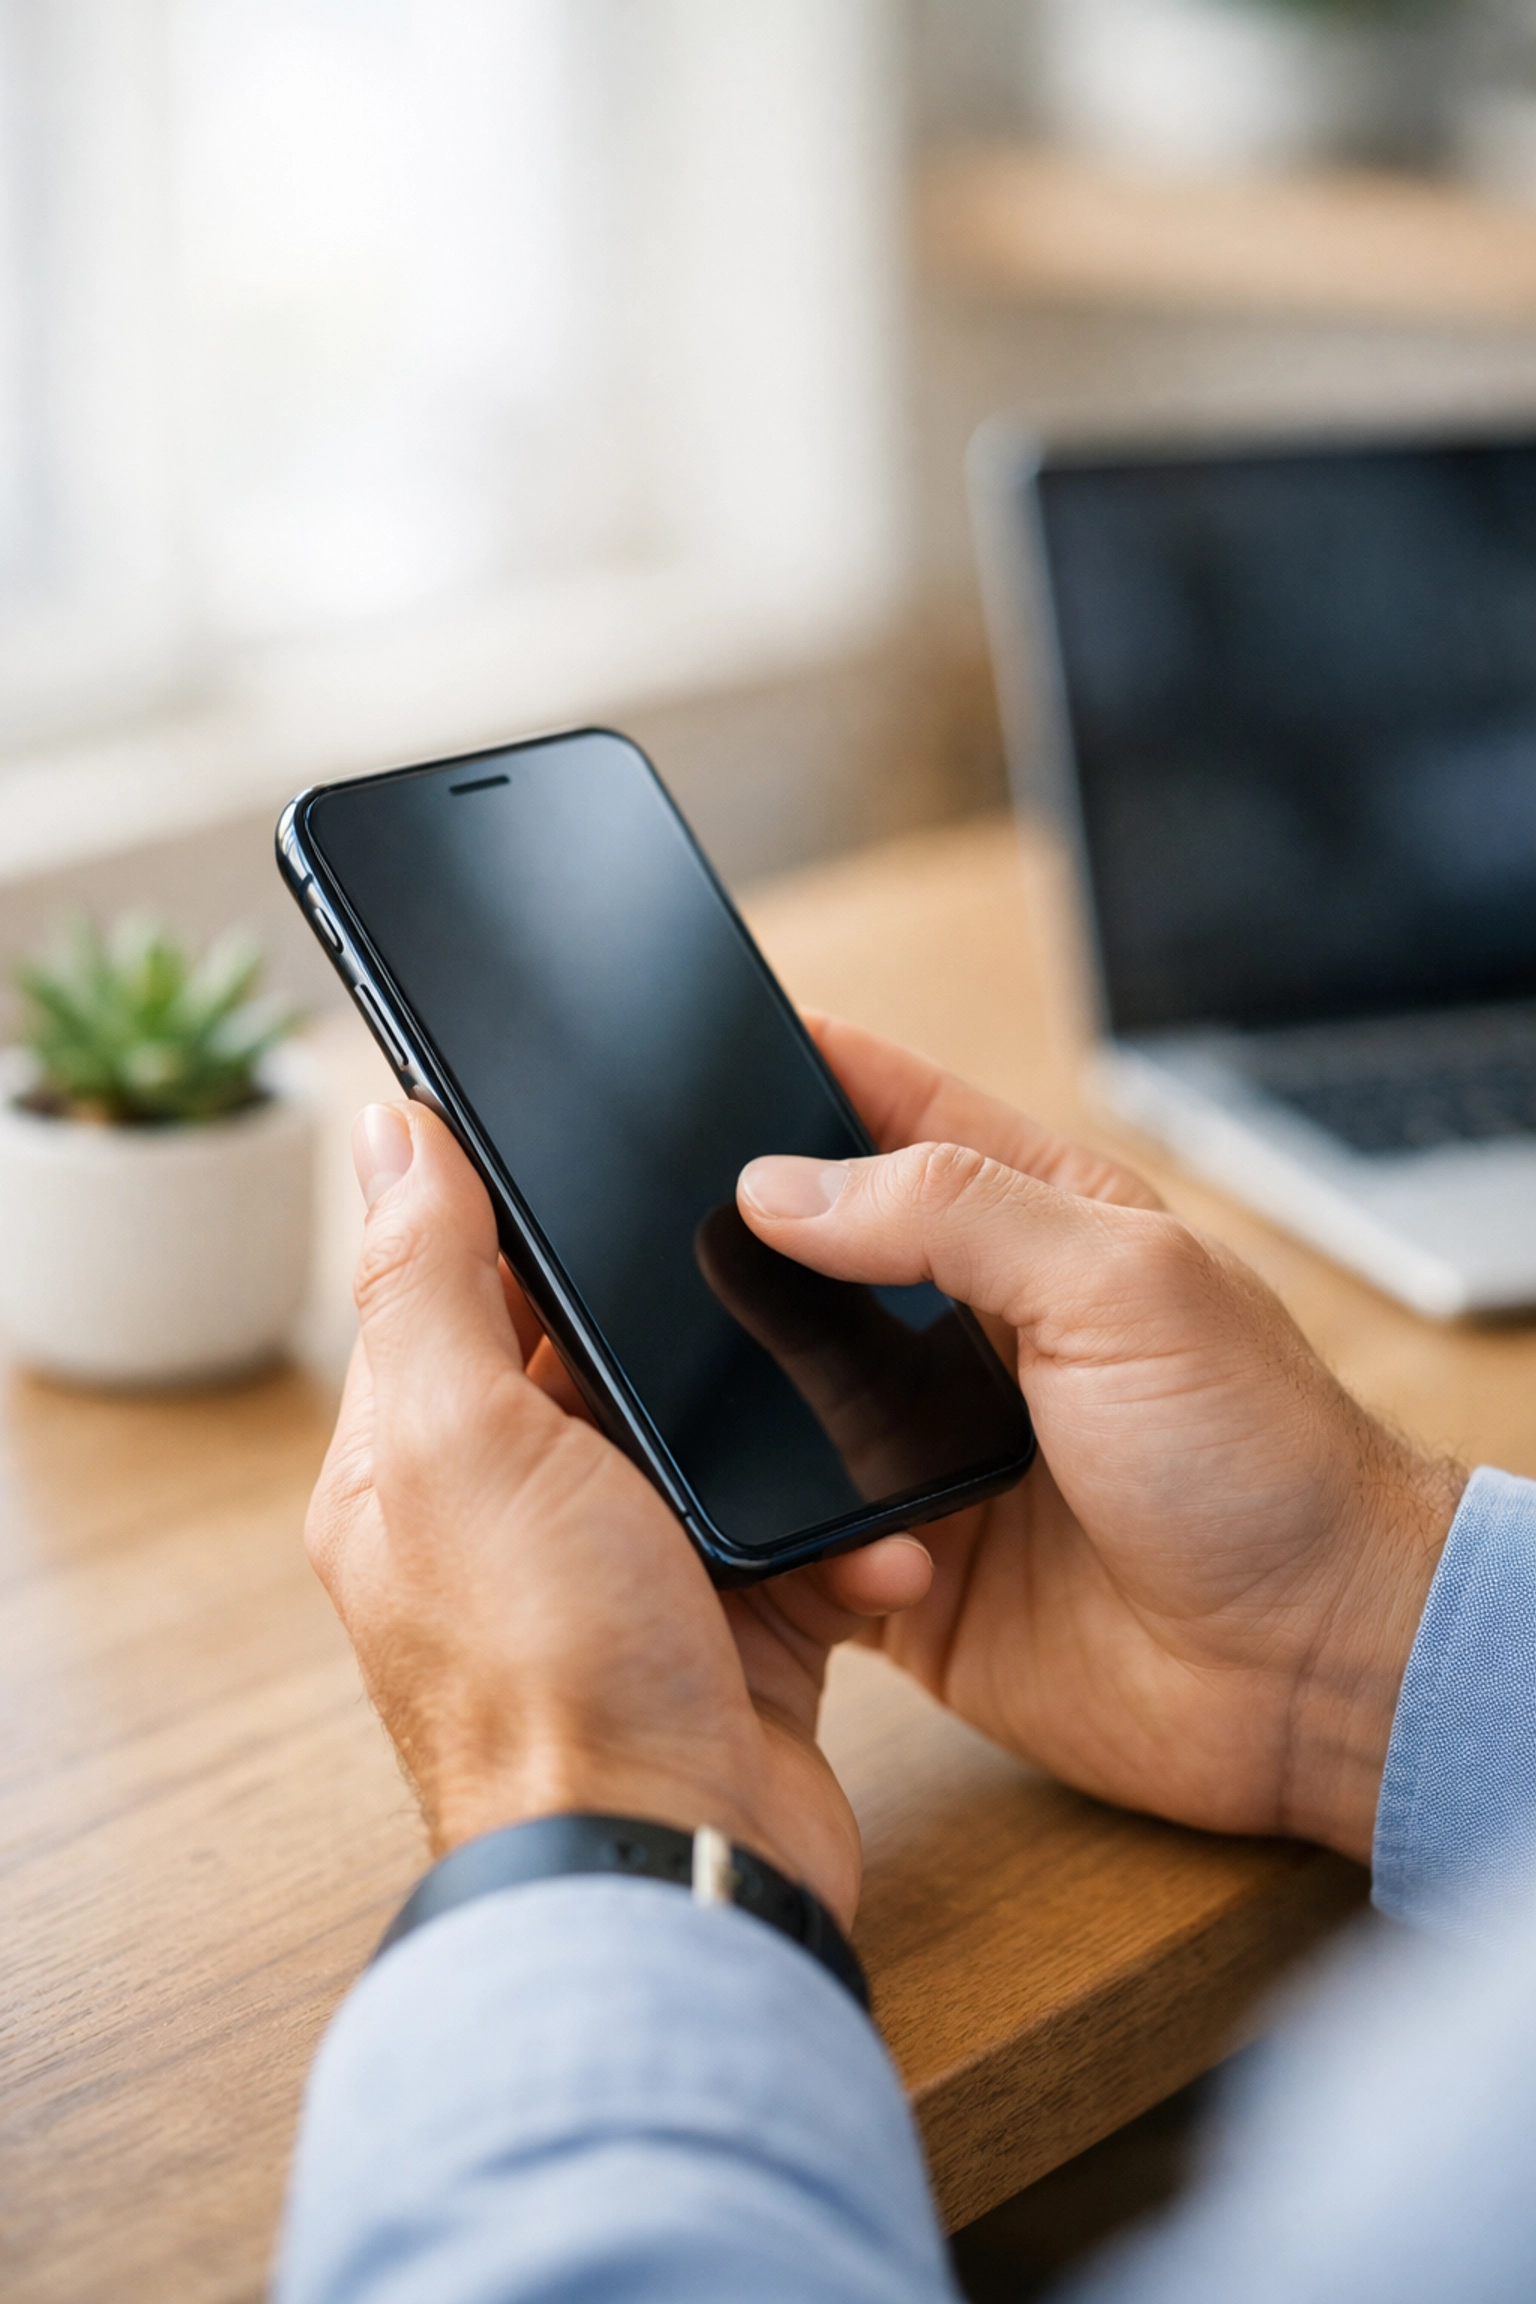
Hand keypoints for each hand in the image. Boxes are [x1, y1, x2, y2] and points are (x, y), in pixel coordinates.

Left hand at [305, 1101, 929, 1925]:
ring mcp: (627, 1574)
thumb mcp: (463, 1442)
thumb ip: (423, 1279)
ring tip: (845, 1413)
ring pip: (722, 1444)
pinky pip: (799, 1542)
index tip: (614, 1151)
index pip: (463, 1288)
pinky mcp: (728, 1628)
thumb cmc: (549, 1677)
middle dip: (694, 1329)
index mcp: (417, 1459)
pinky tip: (875, 1551)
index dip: (531, 1217)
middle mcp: (514, 1514)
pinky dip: (845, 1541)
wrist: (673, 1868)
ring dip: (790, 1437)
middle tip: (777, 1268)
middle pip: (610, 1359)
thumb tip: (388, 1128)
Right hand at [739, 1016, 1466, 1863]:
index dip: (797, 1071)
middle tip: (631, 1234)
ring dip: (731, 1389)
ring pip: (778, 1387)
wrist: (1308, 1669)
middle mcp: (969, 1325)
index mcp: (1034, 1221)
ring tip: (662, 1379)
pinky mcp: (906, 1556)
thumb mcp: (1125, 1287)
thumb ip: (959, 1214)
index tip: (693, 1054)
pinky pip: (795, 1529)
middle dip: (726, 1238)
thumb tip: (785, 1184)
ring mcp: (931, 1441)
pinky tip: (779, 1525)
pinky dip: (767, 1527)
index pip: (888, 1111)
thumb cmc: (1264, 1461)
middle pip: (808, 1250)